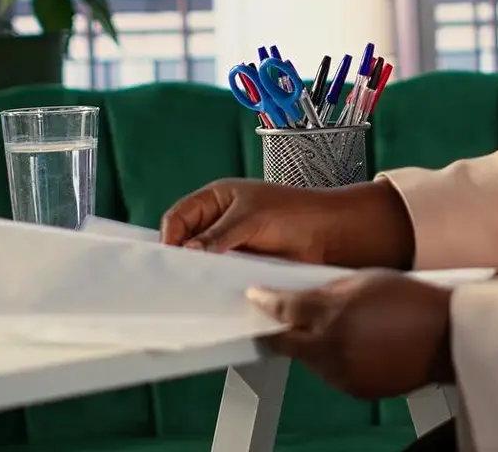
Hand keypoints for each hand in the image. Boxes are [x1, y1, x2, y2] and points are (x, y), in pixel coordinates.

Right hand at [160, 179, 416, 267]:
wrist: (330, 236)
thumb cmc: (293, 213)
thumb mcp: (250, 218)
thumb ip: (217, 236)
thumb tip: (187, 252)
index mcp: (215, 200)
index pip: (178, 217)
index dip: (170, 236)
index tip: (167, 257)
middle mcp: (218, 223)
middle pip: (185, 242)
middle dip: (179, 258)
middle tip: (173, 279)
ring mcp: (230, 247)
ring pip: (201, 263)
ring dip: (198, 275)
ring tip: (191, 291)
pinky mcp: (242, 268)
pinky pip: (220, 278)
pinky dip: (215, 286)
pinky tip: (212, 296)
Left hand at [247, 272, 453, 398]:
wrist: (447, 336)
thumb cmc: (413, 302)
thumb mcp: (363, 280)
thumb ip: (323, 291)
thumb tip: (294, 297)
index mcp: (333, 317)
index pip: (285, 310)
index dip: (266, 302)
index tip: (257, 297)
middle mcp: (333, 350)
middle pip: (290, 343)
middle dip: (285, 329)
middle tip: (286, 316)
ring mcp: (345, 374)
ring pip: (311, 361)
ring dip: (312, 346)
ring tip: (339, 328)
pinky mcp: (357, 390)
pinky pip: (332, 375)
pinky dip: (334, 361)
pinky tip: (354, 345)